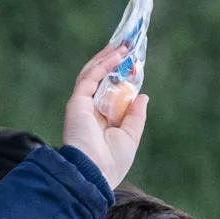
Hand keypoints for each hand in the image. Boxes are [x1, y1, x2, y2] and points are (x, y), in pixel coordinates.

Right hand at [61, 39, 148, 188]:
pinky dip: (102, 65)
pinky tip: (115, 56)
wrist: (94, 173)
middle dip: (113, 62)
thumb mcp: (130, 136)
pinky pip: (89, 78)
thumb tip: (142, 96)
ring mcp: (82, 105)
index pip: (112, 91)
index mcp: (102, 119)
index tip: (136, 64)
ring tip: (123, 45)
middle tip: (127, 46)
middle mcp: (90, 110)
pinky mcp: (76, 102)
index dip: (123, 76)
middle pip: (101, 79)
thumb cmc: (112, 162)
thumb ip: (135, 116)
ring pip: (92, 74)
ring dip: (107, 58)